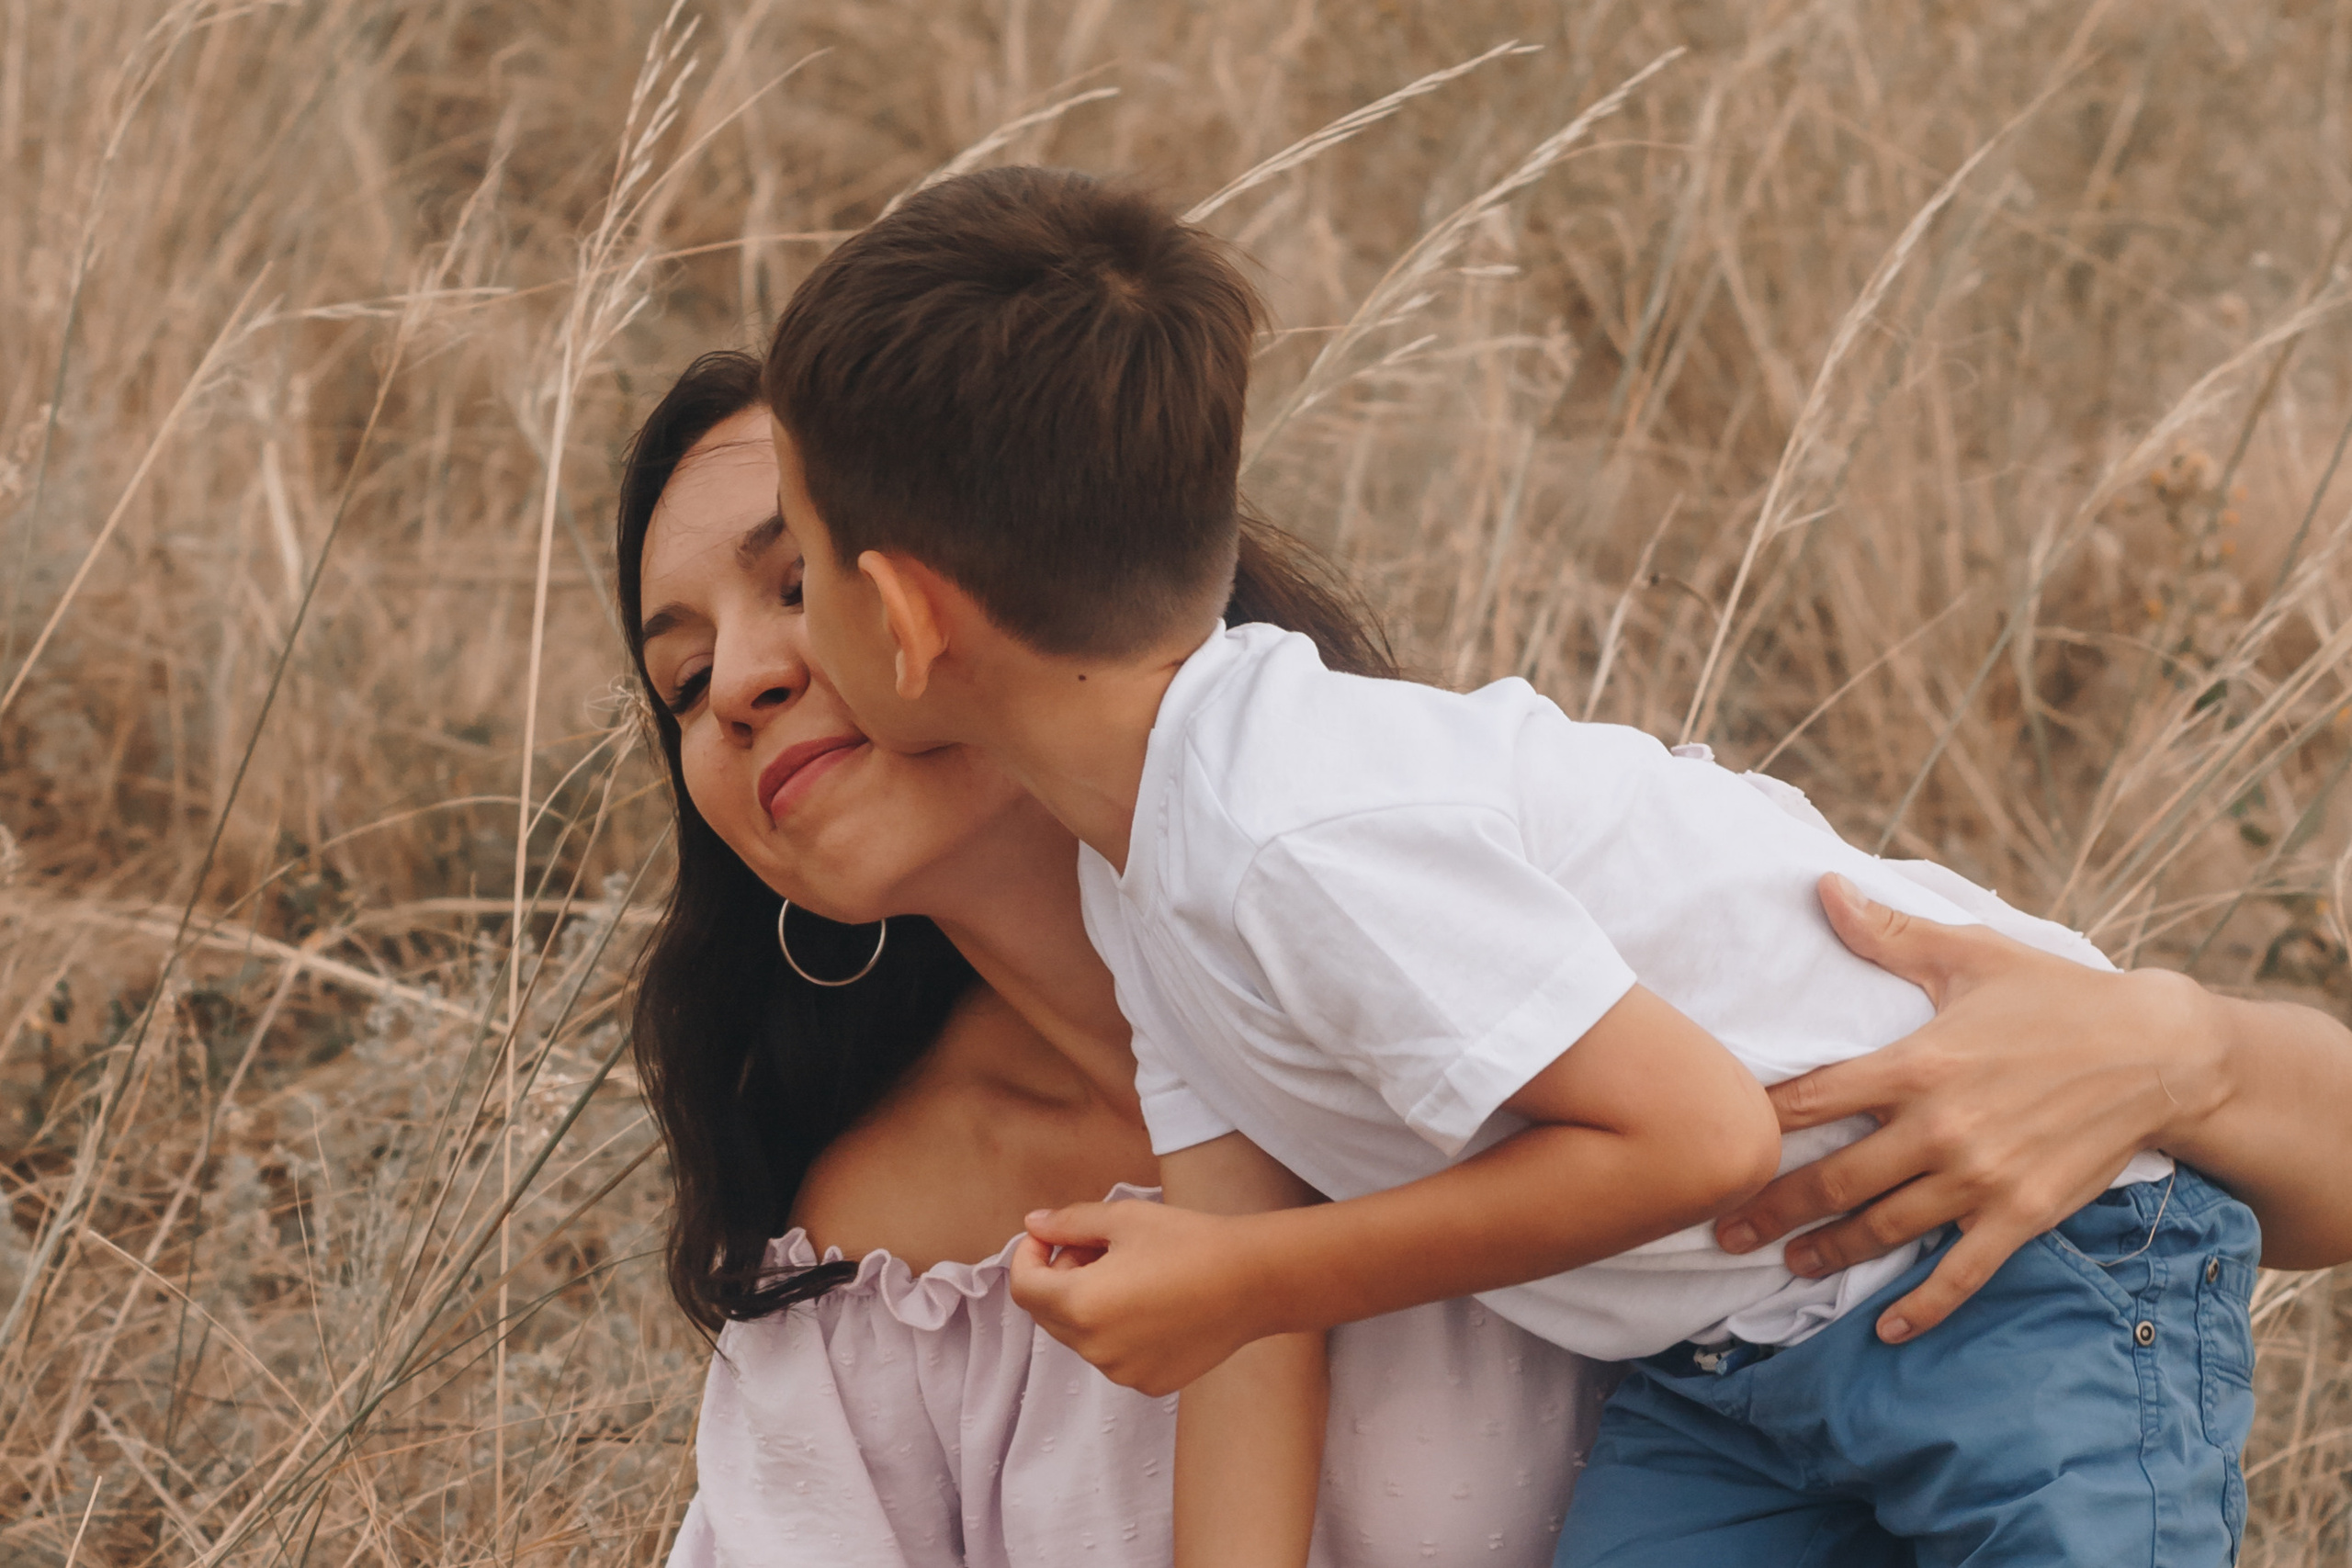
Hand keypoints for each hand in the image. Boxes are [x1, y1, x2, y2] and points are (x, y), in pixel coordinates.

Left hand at [1010, 1199, 1271, 1396]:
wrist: (1254, 1282)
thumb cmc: (1189, 1242)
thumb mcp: (1123, 1219)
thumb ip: (1070, 1222)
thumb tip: (1033, 1224)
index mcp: (1082, 1305)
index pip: (1025, 1287)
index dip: (1029, 1256)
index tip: (1050, 1236)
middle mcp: (1095, 1349)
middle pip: (1049, 1314)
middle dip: (1059, 1278)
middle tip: (1097, 1248)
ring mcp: (1123, 1373)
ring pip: (1082, 1336)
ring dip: (1088, 1305)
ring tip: (1131, 1274)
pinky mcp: (1150, 1384)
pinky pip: (1114, 1356)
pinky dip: (1117, 1331)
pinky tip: (1154, 1304)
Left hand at [1713, 873, 2226, 1342]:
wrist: (2160, 1051)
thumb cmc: (2054, 996)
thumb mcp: (1969, 955)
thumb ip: (1887, 933)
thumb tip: (1822, 885)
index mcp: (1918, 1064)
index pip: (1813, 1099)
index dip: (1755, 1126)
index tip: (1711, 1142)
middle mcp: (1942, 1128)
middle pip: (1833, 1179)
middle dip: (1770, 1210)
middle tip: (1720, 1231)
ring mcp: (1982, 1178)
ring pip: (1884, 1228)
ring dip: (1827, 1252)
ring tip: (1784, 1265)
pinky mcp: (2023, 1213)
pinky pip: (1962, 1271)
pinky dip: (1924, 1306)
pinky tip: (1888, 1330)